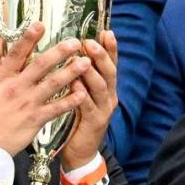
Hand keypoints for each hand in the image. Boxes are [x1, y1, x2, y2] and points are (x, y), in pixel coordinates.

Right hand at [0, 22, 89, 155]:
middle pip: (40, 65)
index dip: (29, 38)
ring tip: (86, 63)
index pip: (16, 53)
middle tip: (75, 42)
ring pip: (53, 84)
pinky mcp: (35, 119)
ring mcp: (27, 103)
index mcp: (2, 79)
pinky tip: (83, 93)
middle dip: (59, 52)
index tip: (40, 24)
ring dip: (71, 72)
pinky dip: (70, 101)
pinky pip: (56, 108)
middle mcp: (16, 87)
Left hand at [62, 31, 117, 169]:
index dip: (111, 48)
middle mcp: (109, 96)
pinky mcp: (94, 123)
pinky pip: (88, 106)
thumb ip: (80, 76)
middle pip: (109, 72)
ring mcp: (103, 110)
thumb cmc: (77, 119)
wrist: (80, 153)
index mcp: (107, 88)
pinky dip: (81, 94)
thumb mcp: (82, 94)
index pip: (111, 64)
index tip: (107, 31)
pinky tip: (74, 84)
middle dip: (101, 56)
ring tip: (81, 60)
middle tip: (90, 42)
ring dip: (91, 72)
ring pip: (100, 87)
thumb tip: (72, 53)